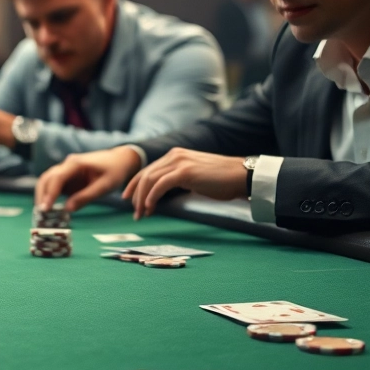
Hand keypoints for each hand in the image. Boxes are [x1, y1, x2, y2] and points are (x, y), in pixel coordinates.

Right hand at [34, 146, 141, 211]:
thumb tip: (67, 209)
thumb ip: (86, 197)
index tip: (46, 208)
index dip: (50, 193)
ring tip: (43, 212)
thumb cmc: (114, 172)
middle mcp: (67, 165)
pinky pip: (54, 185)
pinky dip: (50, 196)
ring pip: (47, 181)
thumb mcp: (105, 186)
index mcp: (76, 164)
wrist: (119, 160)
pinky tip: (50, 208)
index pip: (57, 177)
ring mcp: (66, 170)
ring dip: (43, 195)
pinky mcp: (67, 177)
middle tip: (41, 213)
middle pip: (47, 178)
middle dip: (42, 195)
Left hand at [123, 148, 247, 218]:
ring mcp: (179, 162)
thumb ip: (178, 179)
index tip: (128, 199)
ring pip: (150, 180)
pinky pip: (161, 184)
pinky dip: (152, 196)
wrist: (241, 176)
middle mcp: (174, 156)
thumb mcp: (194, 176)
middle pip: (145, 175)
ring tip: (141, 214)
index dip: (134, 185)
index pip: (147, 170)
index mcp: (175, 155)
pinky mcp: (185, 172)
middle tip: (134, 213)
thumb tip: (162, 192)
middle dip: (136, 195)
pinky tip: (149, 207)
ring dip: (142, 199)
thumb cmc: (221, 180)